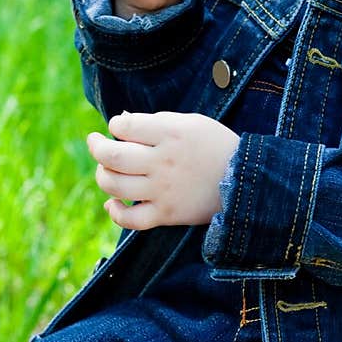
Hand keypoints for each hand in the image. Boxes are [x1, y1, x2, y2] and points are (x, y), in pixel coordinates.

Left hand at [87, 111, 240, 229]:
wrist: (246, 180)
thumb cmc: (215, 146)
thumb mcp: (192, 122)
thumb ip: (157, 121)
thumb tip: (121, 122)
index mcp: (171, 134)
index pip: (125, 126)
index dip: (115, 125)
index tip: (121, 127)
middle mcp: (163, 162)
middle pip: (112, 156)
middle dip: (96, 147)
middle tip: (95, 142)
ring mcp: (163, 190)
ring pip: (115, 186)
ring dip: (102, 175)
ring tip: (106, 170)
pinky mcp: (166, 214)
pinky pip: (130, 220)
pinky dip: (115, 212)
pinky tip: (113, 202)